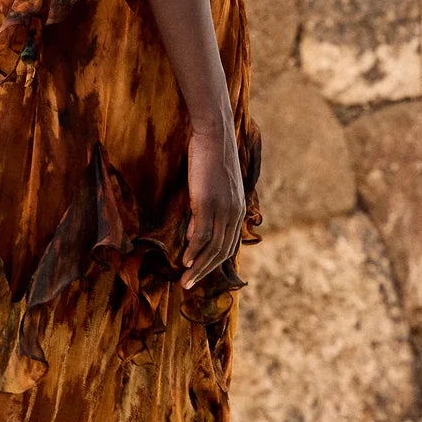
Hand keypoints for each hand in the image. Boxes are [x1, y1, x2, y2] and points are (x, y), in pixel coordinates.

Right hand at [181, 120, 244, 288]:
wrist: (215, 135)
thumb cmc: (211, 158)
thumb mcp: (212, 189)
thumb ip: (205, 213)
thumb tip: (193, 236)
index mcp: (238, 211)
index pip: (228, 246)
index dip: (214, 264)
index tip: (199, 274)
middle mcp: (234, 214)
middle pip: (221, 253)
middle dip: (205, 272)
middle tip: (189, 286)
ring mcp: (222, 209)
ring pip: (212, 248)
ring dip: (197, 267)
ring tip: (184, 280)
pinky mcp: (207, 202)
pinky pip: (201, 234)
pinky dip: (193, 250)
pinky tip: (184, 260)